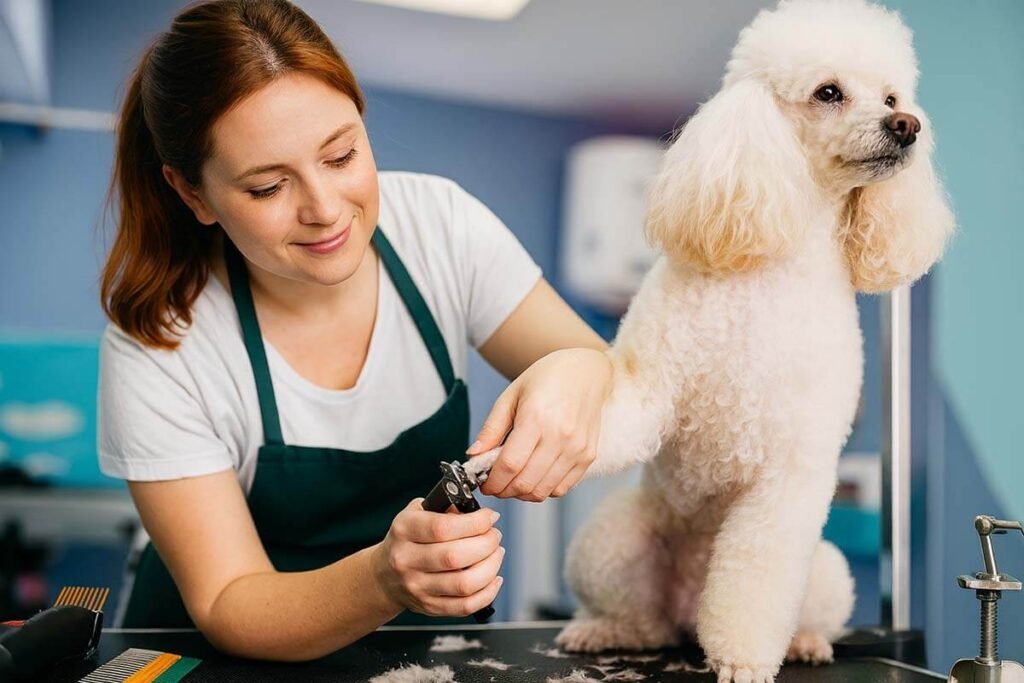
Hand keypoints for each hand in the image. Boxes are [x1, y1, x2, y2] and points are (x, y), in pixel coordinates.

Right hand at [371, 499, 504, 616]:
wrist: (384, 576)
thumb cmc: (406, 540)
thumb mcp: (415, 513)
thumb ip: (444, 508)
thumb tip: (476, 511)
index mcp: (404, 531)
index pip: (443, 528)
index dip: (475, 522)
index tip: (490, 517)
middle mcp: (407, 560)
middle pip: (455, 556)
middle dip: (486, 544)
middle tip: (494, 535)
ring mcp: (418, 587)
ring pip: (464, 583)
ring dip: (490, 567)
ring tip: (495, 554)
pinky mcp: (430, 606)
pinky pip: (465, 606)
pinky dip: (487, 593)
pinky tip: (492, 577)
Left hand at [469, 347, 611, 500]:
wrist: (585, 371)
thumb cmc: (546, 379)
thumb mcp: (511, 396)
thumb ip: (491, 428)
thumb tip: (473, 456)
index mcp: (536, 418)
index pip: (509, 465)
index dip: (492, 481)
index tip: (483, 483)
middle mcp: (560, 437)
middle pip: (525, 483)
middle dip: (504, 490)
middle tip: (495, 484)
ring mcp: (577, 449)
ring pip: (543, 491)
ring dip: (522, 493)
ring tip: (512, 481)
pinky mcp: (588, 456)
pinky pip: (561, 489)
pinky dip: (543, 490)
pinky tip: (534, 476)